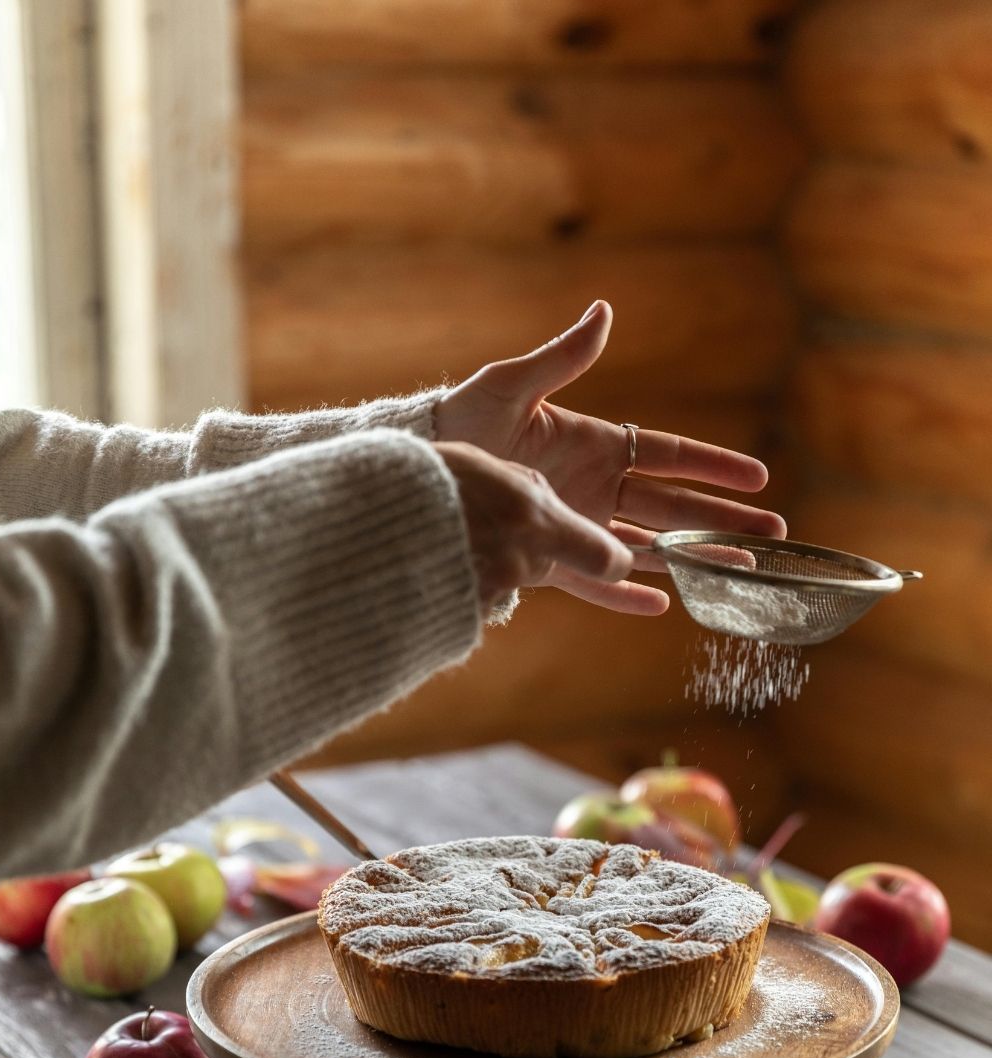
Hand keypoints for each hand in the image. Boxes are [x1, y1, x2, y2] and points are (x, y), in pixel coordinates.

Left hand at [434, 301, 785, 615]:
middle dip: (724, 521)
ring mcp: (578, 525)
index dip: (715, 466)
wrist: (423, 467)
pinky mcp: (549, 556)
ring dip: (695, 560)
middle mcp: (597, 489)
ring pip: (650, 547)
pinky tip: (665, 606)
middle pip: (676, 508)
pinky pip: (596, 580)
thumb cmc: (463, 419)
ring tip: (741, 573)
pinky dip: (625, 594)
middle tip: (772, 535)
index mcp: (599, 445)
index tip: (758, 477)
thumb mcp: (512, 386)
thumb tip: (602, 314)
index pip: (671, 456)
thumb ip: (562, 360)